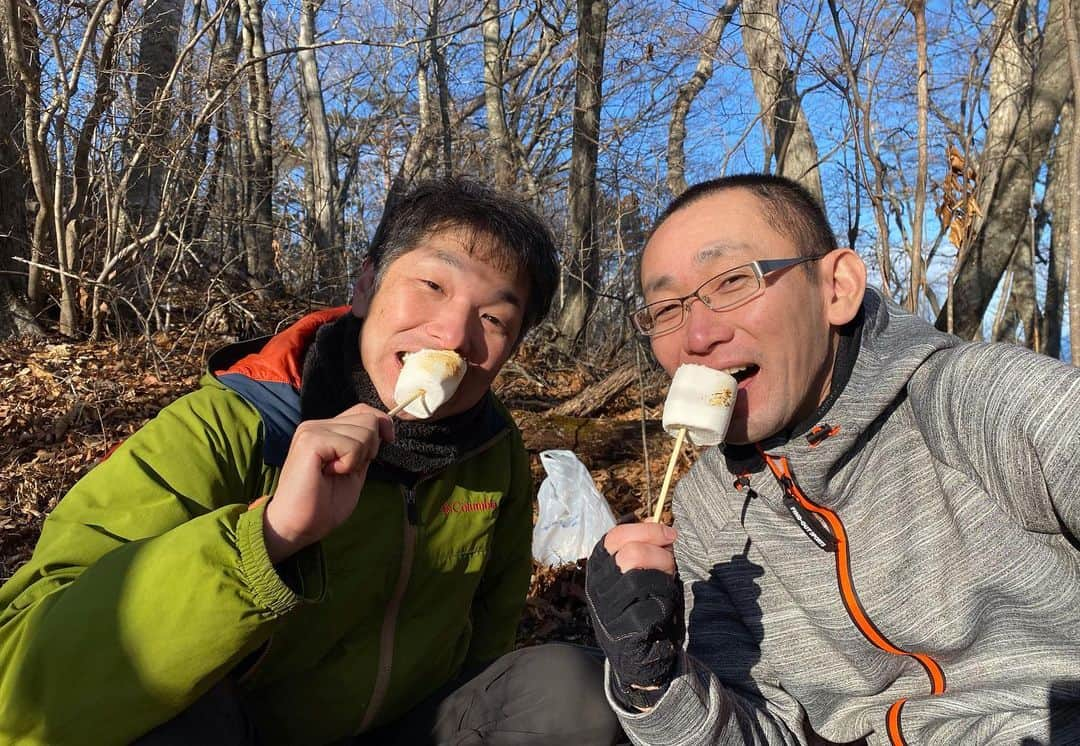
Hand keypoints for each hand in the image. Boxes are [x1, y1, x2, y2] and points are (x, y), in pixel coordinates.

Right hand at [263, 403, 393, 563]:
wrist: (297, 527)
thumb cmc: (323, 505)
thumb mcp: (354, 470)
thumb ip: (364, 449)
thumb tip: (383, 431)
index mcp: (326, 430)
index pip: (363, 411)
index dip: (382, 423)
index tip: (388, 440)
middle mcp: (317, 425)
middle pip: (368, 418)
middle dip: (370, 448)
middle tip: (346, 469)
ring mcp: (312, 430)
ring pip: (365, 431)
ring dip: (358, 458)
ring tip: (334, 473)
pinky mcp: (311, 440)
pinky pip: (352, 445)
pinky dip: (348, 464)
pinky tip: (328, 473)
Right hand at [585, 522, 683, 707]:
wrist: (639, 654)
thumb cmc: (641, 604)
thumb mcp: (637, 570)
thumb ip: (645, 547)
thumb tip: (660, 524)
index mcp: (599, 565)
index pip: (616, 536)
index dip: (647, 530)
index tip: (669, 534)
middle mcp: (597, 585)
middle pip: (630, 554)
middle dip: (660, 555)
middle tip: (670, 565)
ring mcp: (606, 609)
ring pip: (639, 579)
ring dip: (662, 579)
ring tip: (666, 585)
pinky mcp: (621, 631)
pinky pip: (649, 607)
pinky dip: (663, 603)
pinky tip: (663, 607)